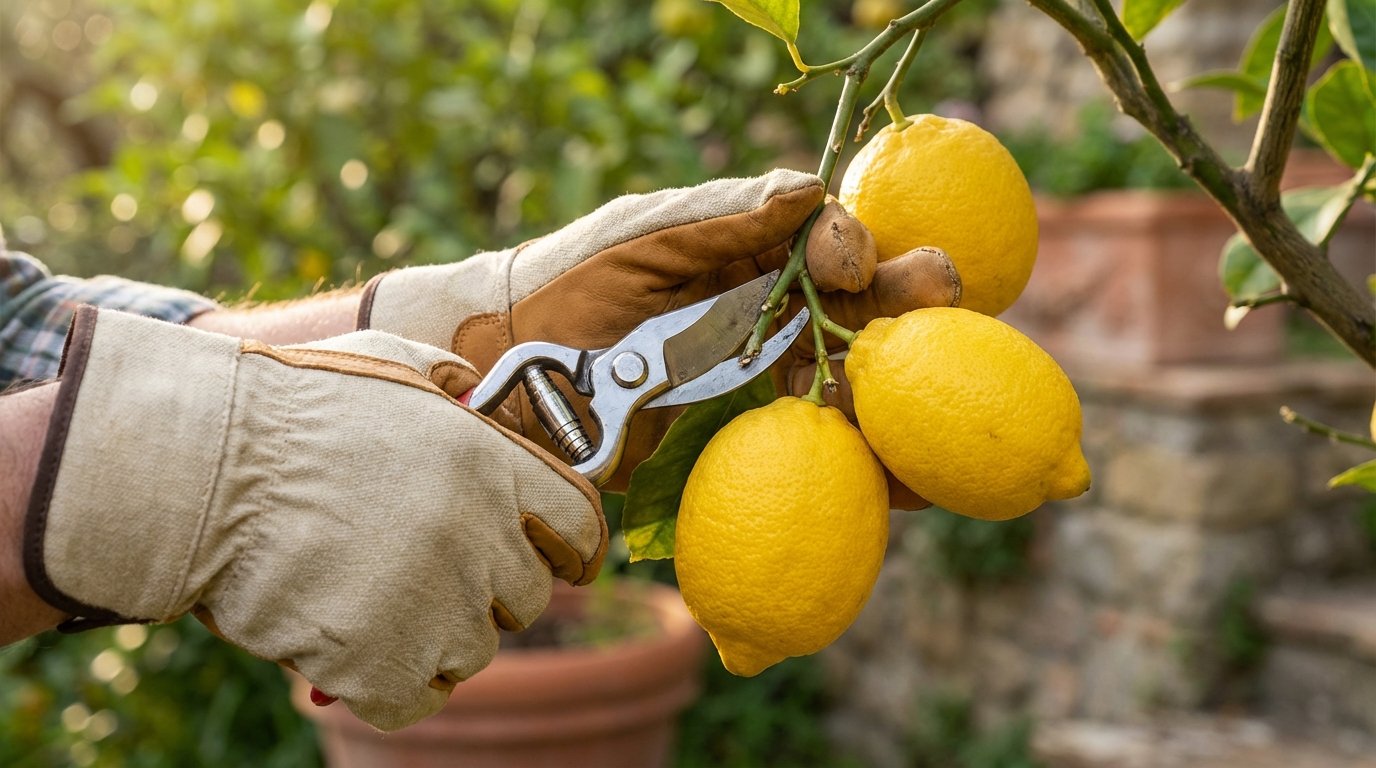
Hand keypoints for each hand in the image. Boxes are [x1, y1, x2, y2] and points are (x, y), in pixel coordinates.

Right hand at [23, 307, 605, 730]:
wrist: (197, 468)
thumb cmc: (287, 409)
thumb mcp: (388, 360)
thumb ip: (452, 382)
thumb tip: (480, 391)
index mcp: (489, 462)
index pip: (582, 527)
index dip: (572, 549)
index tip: (562, 562)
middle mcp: (476, 534)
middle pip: (530, 596)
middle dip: (492, 590)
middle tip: (432, 574)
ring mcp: (432, 603)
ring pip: (475, 651)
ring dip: (438, 636)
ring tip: (378, 601)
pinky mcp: (376, 663)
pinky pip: (419, 699)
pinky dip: (393, 686)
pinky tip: (357, 651)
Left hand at [360, 170, 954, 501]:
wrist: (511, 376)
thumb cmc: (570, 287)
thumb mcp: (639, 240)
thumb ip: (721, 219)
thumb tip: (808, 191)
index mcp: (756, 256)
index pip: (832, 244)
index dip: (856, 245)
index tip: (848, 263)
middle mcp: (777, 315)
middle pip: (869, 310)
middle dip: (914, 302)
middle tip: (939, 298)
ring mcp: (770, 382)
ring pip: (861, 386)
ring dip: (905, 393)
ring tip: (934, 397)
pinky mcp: (751, 445)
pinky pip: (825, 454)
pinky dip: (870, 466)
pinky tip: (904, 480)